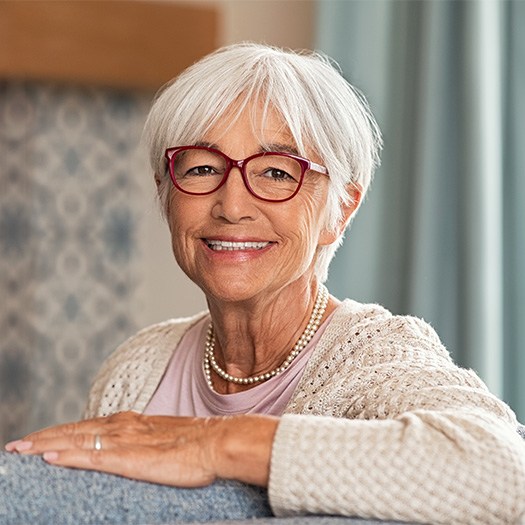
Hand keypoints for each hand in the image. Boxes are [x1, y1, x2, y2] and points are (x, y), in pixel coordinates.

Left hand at [4, 411, 278, 486]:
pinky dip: (69, 456)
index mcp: (132, 423)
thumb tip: (134, 450)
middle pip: (75, 430)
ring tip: (21, 451)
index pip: (87, 426)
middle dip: (43, 438)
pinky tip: (50, 459)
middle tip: (15, 446)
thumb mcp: (164, 439)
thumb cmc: (198, 444)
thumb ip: (144, 442)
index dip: (60, 432)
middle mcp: (124, 426)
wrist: (219, 441)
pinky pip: (94, 457)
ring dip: (47, 445)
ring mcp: (127, 441)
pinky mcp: (132, 458)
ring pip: (78, 440)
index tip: (38, 440)